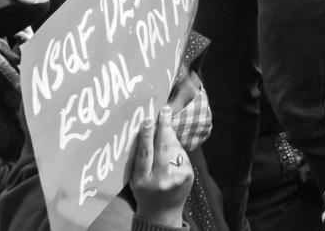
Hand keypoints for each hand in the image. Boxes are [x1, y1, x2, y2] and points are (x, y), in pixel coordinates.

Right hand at [129, 105, 193, 226]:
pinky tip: (172, 150)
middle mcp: (160, 179)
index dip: (146, 136)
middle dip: (164, 126)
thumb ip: (140, 159)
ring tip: (166, 126)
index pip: (144, 154)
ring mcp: (176, 178)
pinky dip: (177, 148)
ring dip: (170, 135)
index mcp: (142, 180)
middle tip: (164, 110)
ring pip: (174, 148)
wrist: (161, 215)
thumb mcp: (136, 179)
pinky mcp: (187, 175)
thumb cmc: (145, 192)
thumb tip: (149, 128)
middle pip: (163, 147)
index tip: (148, 120)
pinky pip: (182, 154)